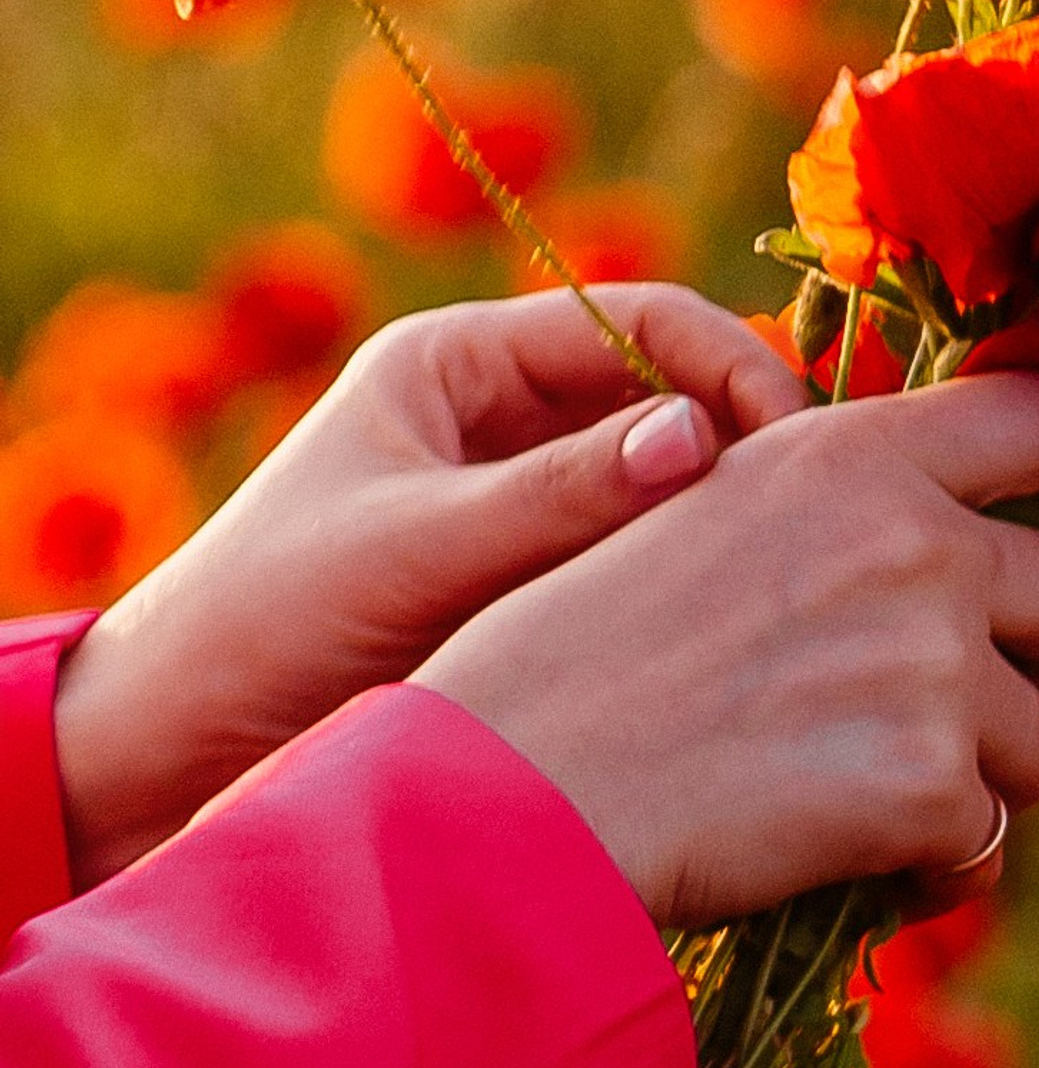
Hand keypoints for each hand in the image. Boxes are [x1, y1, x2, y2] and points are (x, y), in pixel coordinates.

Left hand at [54, 285, 809, 887]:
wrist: (176, 746)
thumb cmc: (268, 618)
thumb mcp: (416, 546)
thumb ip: (558, 496)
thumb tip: (705, 442)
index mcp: (463, 363)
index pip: (639, 321)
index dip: (731, 363)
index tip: (801, 437)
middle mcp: (509, 420)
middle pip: (670, 396)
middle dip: (752, 441)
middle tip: (834, 509)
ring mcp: (531, 506)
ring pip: (668, 488)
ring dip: (732, 518)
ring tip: (809, 570)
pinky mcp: (543, 591)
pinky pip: (644, 564)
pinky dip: (698, 582)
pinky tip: (751, 627)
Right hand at [417, 371, 1038, 929]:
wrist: (504, 795)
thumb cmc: (572, 662)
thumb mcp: (700, 518)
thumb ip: (835, 506)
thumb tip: (957, 540)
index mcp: (851, 454)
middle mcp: (915, 541)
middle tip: (974, 710)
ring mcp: (933, 662)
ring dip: (974, 786)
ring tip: (855, 800)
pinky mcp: (927, 782)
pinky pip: (989, 846)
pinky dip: (933, 872)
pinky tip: (845, 867)